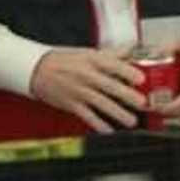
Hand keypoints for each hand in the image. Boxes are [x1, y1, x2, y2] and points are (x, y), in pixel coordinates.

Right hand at [30, 47, 146, 132]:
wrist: (37, 70)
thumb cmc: (64, 60)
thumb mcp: (88, 52)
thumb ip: (111, 53)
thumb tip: (131, 50)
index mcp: (92, 60)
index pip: (113, 65)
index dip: (127, 72)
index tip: (141, 79)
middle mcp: (86, 76)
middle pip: (110, 86)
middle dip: (127, 95)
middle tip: (142, 102)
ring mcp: (79, 91)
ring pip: (101, 104)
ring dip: (117, 113)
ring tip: (131, 121)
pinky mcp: (72, 104)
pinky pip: (87, 116)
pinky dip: (98, 124)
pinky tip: (109, 130)